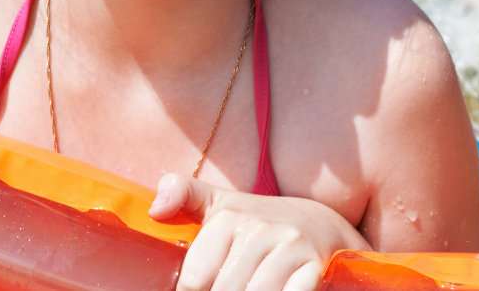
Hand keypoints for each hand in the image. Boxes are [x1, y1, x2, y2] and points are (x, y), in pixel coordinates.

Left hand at [149, 173, 369, 290]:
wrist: (324, 225)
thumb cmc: (261, 223)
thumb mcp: (222, 205)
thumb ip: (185, 196)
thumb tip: (155, 210)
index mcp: (228, 216)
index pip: (196, 279)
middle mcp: (260, 228)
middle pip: (225, 290)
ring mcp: (291, 246)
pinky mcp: (316, 265)